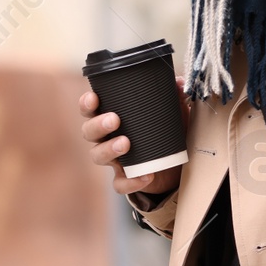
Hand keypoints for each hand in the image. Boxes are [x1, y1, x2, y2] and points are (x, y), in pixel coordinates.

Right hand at [79, 74, 188, 196]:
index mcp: (111, 118)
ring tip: (126, 144)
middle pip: (89, 132)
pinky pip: (120, 183)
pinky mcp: (125, 178)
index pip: (90, 109)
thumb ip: (173, 96)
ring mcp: (114, 159)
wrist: (175, 165)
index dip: (87, 103)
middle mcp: (106, 138)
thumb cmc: (164, 131)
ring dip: (109, 149)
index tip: (93, 98)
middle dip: (98, 125)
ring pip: (98, 156)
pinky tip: (146, 175)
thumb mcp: (171, 112)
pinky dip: (131, 181)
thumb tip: (178, 81)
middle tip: (114, 120)